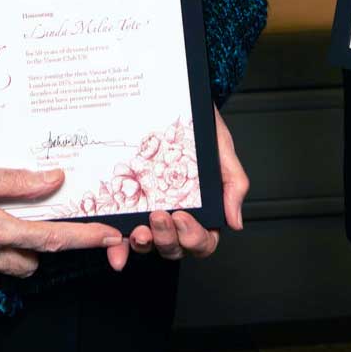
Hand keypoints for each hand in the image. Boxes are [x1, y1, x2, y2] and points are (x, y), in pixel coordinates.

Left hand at [107, 110, 250, 270]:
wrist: (175, 104)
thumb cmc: (202, 129)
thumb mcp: (223, 151)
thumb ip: (234, 185)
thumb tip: (235, 221)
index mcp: (204, 211)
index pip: (203, 241)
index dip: (194, 238)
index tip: (184, 216)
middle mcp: (177, 217)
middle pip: (176, 247)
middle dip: (167, 238)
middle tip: (159, 215)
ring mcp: (152, 214)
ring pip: (151, 245)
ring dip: (144, 243)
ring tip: (140, 228)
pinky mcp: (130, 208)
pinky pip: (123, 235)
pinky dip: (119, 247)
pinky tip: (115, 247)